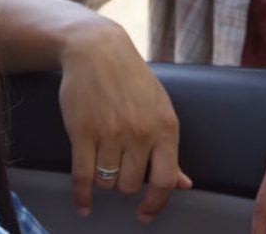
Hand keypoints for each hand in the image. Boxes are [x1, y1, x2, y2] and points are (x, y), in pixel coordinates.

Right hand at [58, 18, 191, 221]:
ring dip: (103, 181)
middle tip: (117, 168)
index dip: (155, 204)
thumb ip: (170, 150)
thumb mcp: (160, 110)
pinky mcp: (82, 131)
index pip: (165, 181)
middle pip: (130, 186)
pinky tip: (83, 205)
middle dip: (122, 184)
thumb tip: (184, 185)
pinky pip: (82, 176)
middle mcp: (140, 133)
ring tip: (101, 163)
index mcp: (165, 128)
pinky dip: (82, 196)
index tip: (145, 215)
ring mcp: (110, 132)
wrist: (97, 50)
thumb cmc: (131, 80)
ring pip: (107, 182)